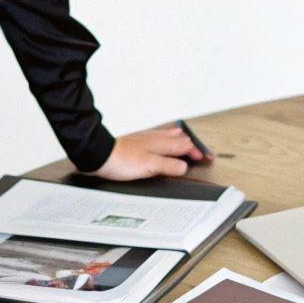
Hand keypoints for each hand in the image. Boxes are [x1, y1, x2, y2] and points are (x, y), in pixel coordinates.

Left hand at [94, 126, 208, 180]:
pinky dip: (167, 141)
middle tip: (200, 153)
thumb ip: (169, 166)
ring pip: (168, 136)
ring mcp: (146, 139)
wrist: (99, 155)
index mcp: (161, 143)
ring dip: (179, 141)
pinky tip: (161, 145)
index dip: (197, 152)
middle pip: (179, 138)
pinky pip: (158, 138)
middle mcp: (155, 138)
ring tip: (186, 143)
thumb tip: (184, 166)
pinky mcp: (137, 143)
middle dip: (191, 145)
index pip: (185, 145)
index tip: (204, 159)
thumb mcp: (150, 166)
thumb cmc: (121, 161)